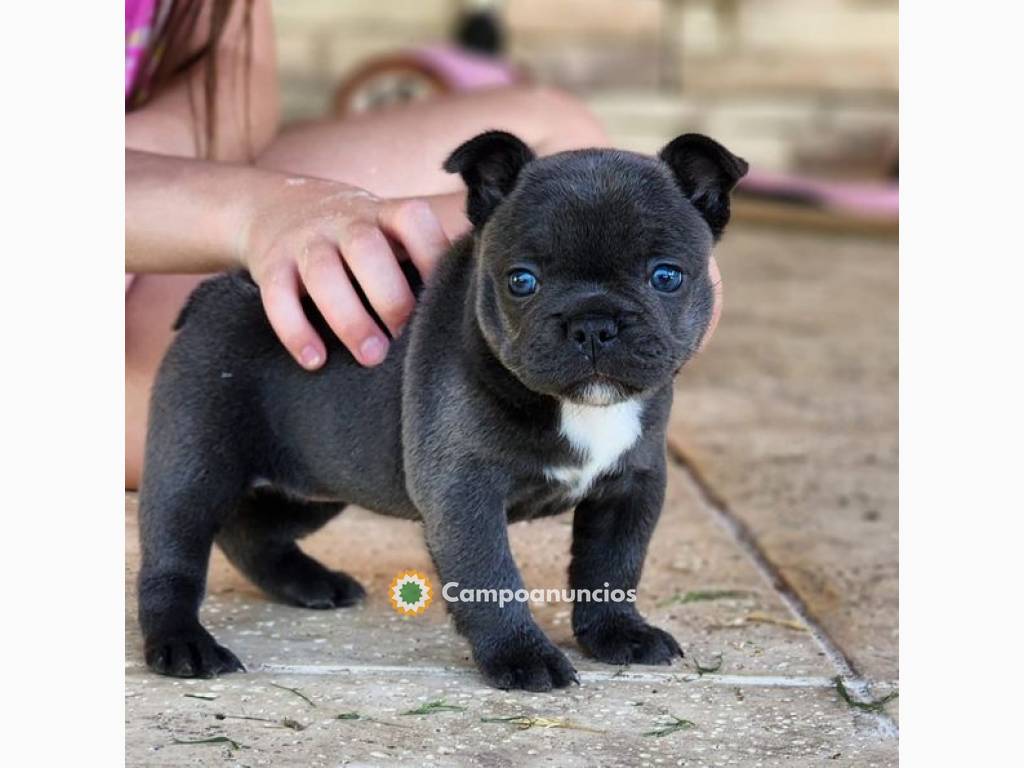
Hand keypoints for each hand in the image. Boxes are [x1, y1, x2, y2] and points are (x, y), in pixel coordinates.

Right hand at [239, 178, 449, 368]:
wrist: (270, 206)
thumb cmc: (351, 235)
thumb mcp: (383, 230)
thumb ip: (419, 256)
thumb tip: (471, 302)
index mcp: (381, 213)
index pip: (411, 218)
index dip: (432, 252)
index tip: (447, 295)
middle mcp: (343, 222)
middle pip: (366, 248)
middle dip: (390, 295)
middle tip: (407, 337)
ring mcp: (304, 241)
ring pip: (322, 272)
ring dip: (349, 317)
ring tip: (371, 356)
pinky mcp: (271, 264)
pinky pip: (278, 295)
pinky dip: (294, 330)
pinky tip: (315, 360)